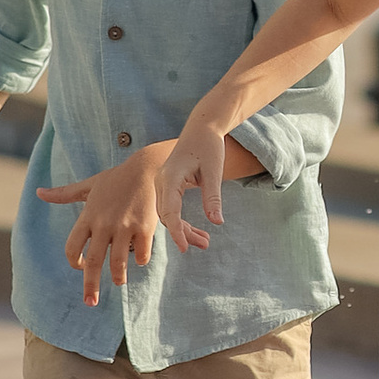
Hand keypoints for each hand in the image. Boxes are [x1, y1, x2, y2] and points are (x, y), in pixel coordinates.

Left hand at [36, 149, 166, 306]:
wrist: (146, 169)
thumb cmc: (115, 179)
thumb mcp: (88, 186)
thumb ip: (64, 194)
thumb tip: (38, 193)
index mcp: (88, 216)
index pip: (72, 247)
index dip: (74, 261)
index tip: (80, 266)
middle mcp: (104, 223)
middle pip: (93, 262)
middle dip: (90, 286)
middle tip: (90, 303)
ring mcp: (125, 227)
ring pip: (118, 263)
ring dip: (118, 277)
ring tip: (119, 282)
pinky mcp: (145, 228)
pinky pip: (141, 255)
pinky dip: (140, 261)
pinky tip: (140, 259)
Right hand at [155, 114, 234, 252]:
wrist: (201, 129)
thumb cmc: (209, 146)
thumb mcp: (214, 171)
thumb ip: (213, 197)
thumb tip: (217, 222)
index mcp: (170, 177)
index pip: (170, 211)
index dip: (177, 232)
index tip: (184, 248)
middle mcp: (161, 182)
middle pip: (168, 216)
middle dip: (183, 233)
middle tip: (205, 245)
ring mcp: (162, 184)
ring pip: (168, 215)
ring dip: (184, 230)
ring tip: (205, 242)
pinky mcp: (167, 186)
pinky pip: (171, 209)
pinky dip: (182, 222)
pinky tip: (198, 232)